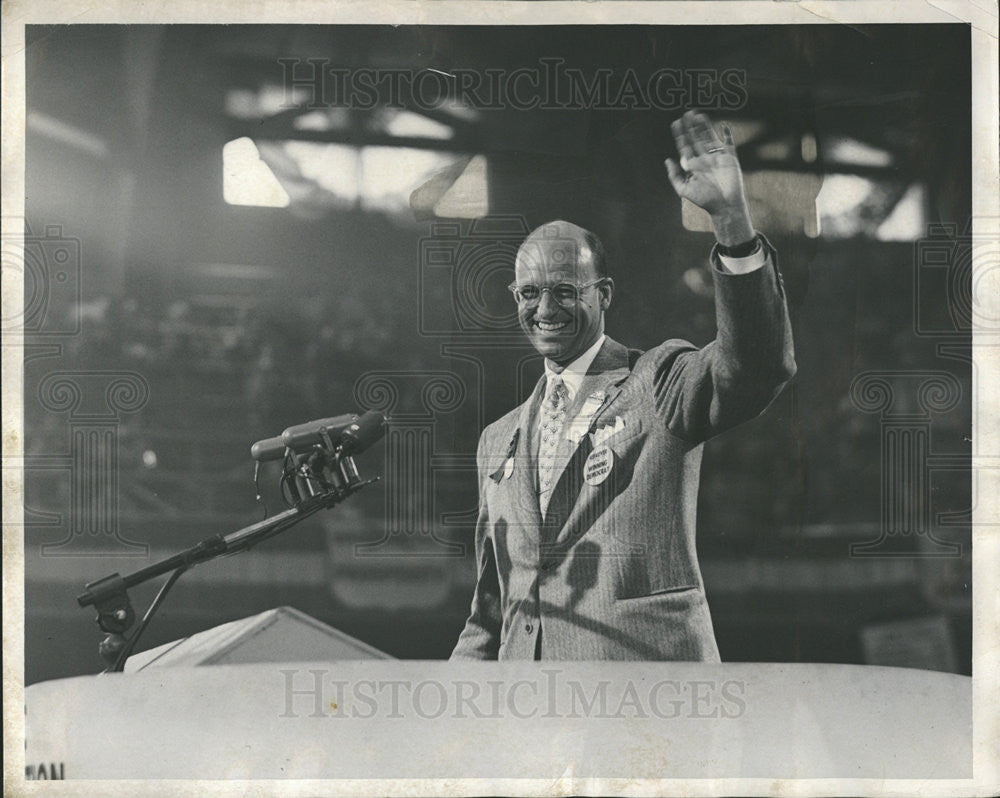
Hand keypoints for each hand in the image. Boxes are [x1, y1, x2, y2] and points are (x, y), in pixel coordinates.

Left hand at [665, 110, 753, 245]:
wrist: (725, 205)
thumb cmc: (704, 200)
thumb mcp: (684, 189)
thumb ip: (674, 175)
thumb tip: (667, 160)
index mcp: (692, 165)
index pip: (684, 146)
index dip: (680, 134)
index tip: (675, 123)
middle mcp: (704, 159)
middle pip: (696, 138)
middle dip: (691, 126)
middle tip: (686, 113)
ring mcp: (717, 157)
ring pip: (709, 137)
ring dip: (704, 127)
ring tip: (698, 115)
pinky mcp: (730, 158)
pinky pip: (729, 143)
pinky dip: (728, 135)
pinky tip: (724, 126)